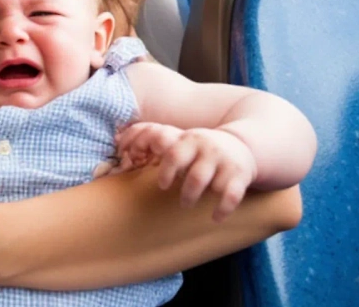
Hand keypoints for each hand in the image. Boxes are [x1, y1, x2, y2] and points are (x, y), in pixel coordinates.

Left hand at [115, 123, 256, 220]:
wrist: (241, 147)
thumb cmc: (199, 149)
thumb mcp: (182, 142)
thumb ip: (158, 144)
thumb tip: (117, 141)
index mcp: (189, 141)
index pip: (174, 154)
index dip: (166, 172)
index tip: (161, 185)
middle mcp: (207, 150)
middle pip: (193, 174)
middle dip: (183, 191)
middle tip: (177, 201)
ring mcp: (225, 163)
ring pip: (210, 185)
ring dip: (195, 198)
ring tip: (186, 205)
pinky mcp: (241, 176)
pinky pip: (232, 196)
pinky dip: (223, 209)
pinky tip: (214, 218)